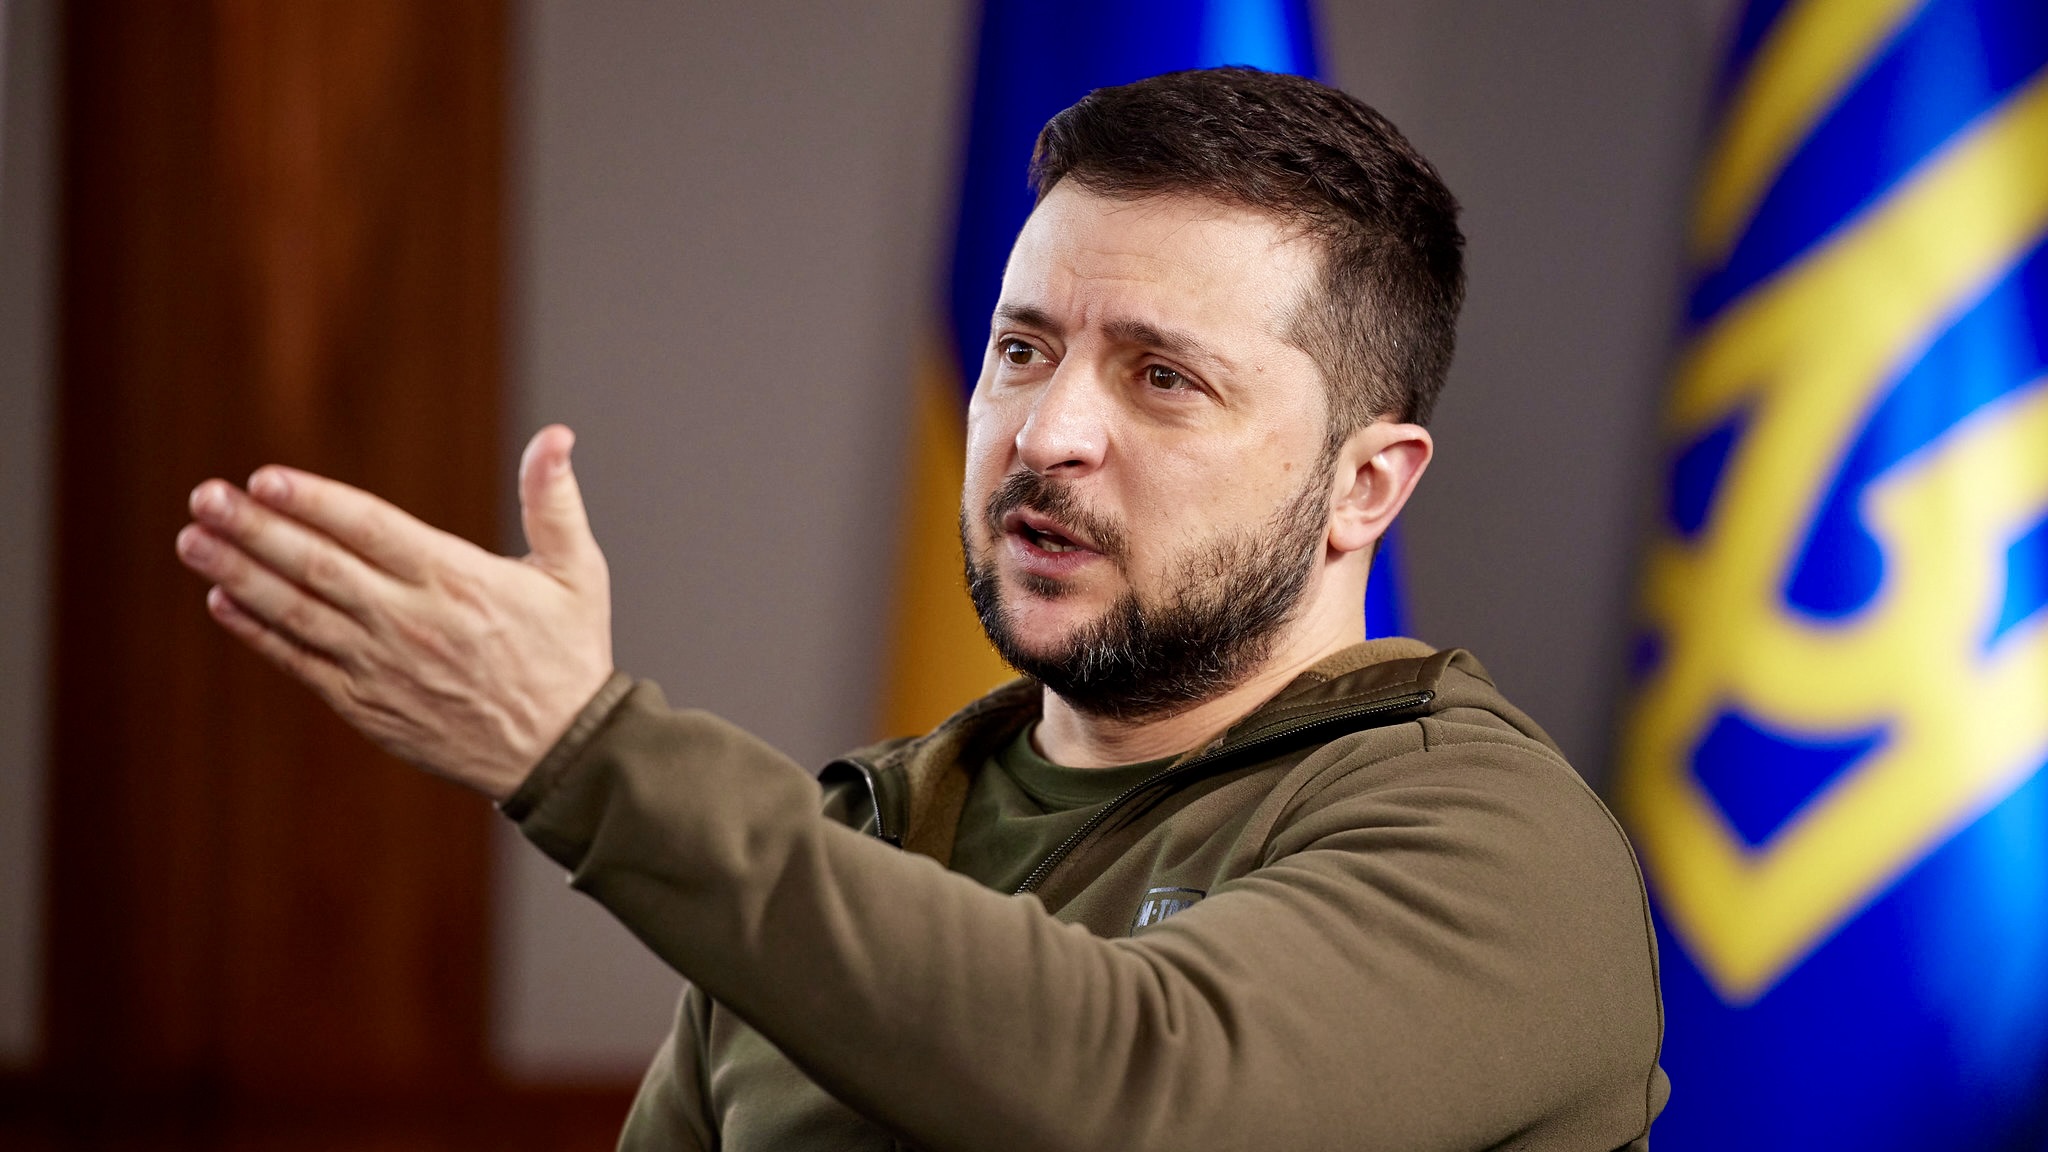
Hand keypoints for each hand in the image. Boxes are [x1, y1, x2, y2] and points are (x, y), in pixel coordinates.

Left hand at [174, 425, 614, 800]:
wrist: (561, 754)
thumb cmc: (569, 655)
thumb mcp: (577, 573)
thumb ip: (554, 501)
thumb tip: (555, 435)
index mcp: (456, 580)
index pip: (369, 529)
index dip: (314, 502)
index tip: (263, 480)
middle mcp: (409, 621)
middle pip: (317, 567)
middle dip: (254, 530)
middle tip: (203, 498)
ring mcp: (381, 667)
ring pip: (297, 614)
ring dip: (239, 575)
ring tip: (192, 541)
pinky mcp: (367, 706)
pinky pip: (302, 664)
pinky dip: (259, 634)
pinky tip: (223, 603)